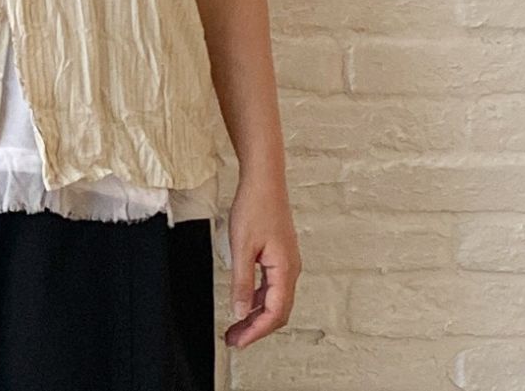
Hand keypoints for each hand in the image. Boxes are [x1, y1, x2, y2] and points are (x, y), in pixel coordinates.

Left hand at [223, 174, 299, 348]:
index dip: (256, 332)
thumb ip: (241, 282)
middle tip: (234, 339)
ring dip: (256, 315)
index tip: (238, 342)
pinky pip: (272, 286)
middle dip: (256, 328)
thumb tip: (240, 312)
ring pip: (275, 300)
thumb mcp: (242, 247)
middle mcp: (290, 269)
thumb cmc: (255, 207)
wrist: (264, 181)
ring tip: (235, 326)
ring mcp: (286, 263)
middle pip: (277, 311)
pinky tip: (244, 302)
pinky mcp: (280, 256)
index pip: (274, 313)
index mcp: (285, 270)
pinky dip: (258, 299)